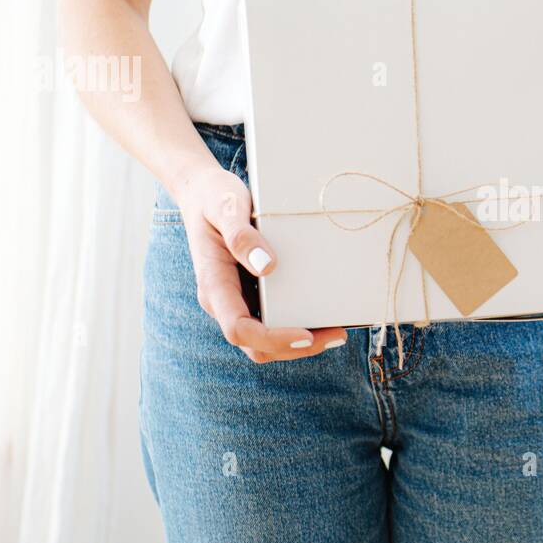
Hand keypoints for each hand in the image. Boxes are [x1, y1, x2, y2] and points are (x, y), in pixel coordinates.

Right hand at [176, 163, 346, 362]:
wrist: (204, 193)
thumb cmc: (214, 197)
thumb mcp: (225, 206)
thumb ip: (241, 235)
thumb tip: (268, 266)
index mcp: (214, 284)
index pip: (238, 329)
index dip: (272, 339)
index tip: (305, 334)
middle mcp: (223, 300)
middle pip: (255, 345)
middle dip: (295, 348)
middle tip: (337, 335)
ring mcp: (237, 300)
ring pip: (265, 340)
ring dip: (301, 343)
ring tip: (338, 332)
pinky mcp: (251, 294)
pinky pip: (272, 321)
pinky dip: (298, 325)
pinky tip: (325, 316)